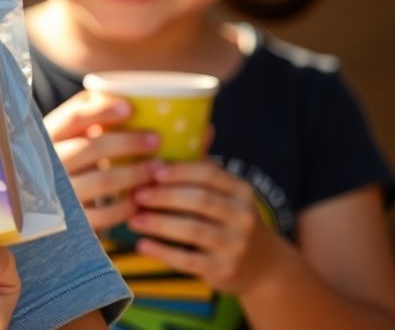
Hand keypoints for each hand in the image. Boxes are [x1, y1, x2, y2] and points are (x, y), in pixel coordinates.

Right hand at [44, 91, 160, 229]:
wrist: (38, 214)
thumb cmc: (64, 163)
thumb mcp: (66, 140)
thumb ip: (88, 119)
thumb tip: (128, 98)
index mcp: (46, 138)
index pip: (72, 118)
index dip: (100, 111)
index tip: (129, 108)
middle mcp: (48, 164)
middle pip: (92, 148)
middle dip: (128, 142)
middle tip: (156, 139)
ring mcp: (58, 194)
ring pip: (103, 180)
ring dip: (135, 173)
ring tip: (158, 168)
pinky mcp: (70, 222)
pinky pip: (105, 213)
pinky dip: (127, 205)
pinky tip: (141, 199)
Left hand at [127, 160, 278, 293]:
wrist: (262, 266)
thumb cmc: (228, 218)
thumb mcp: (224, 193)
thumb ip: (203, 166)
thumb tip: (195, 126)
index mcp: (241, 190)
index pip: (209, 173)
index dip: (178, 171)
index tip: (150, 170)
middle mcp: (243, 216)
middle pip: (200, 200)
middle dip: (164, 196)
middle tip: (135, 194)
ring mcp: (236, 245)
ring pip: (193, 229)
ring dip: (158, 223)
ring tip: (132, 219)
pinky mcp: (224, 270)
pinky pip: (189, 259)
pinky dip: (163, 252)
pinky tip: (142, 245)